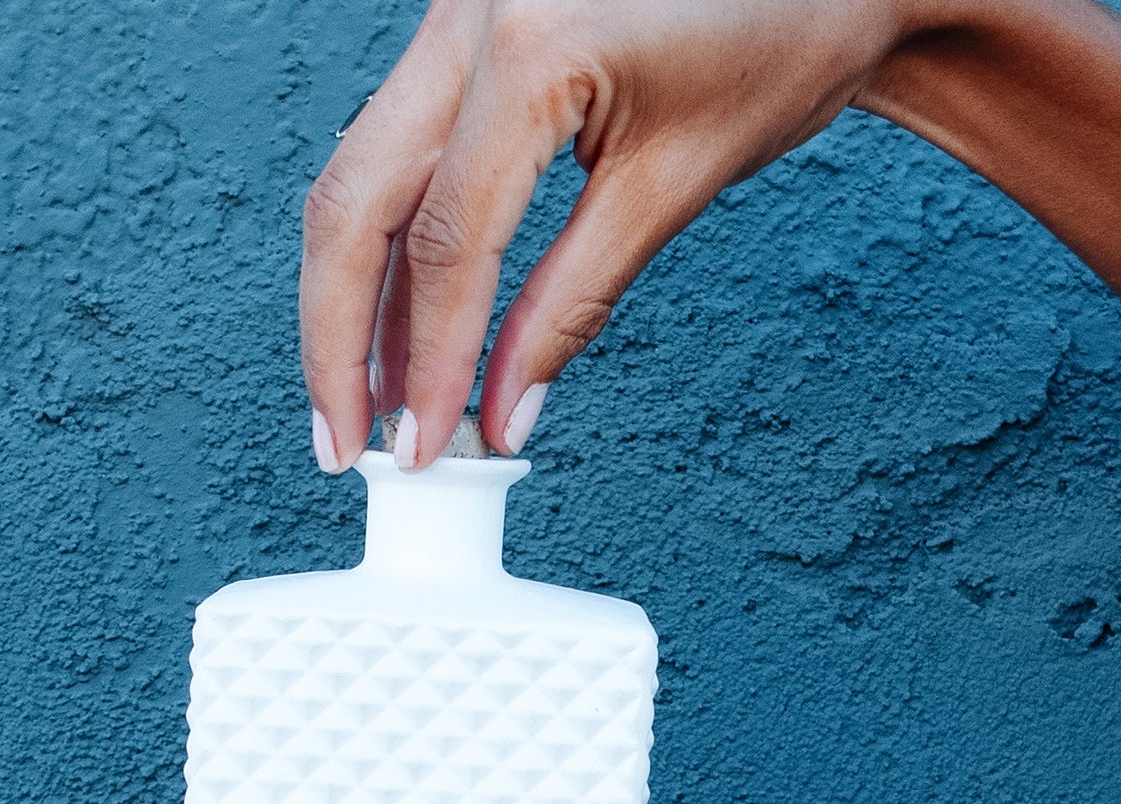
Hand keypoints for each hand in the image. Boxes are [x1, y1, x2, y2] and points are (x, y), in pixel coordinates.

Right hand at [301, 0, 907, 471]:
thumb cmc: (781, 31)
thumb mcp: (674, 183)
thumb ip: (572, 303)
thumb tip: (504, 407)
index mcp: (531, 42)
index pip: (447, 242)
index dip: (429, 363)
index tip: (427, 445)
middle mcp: (468, 15)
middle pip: (354, 206)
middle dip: (338, 341)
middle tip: (344, 442)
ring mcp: (453, 17)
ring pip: (358, 181)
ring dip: (357, 304)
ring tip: (373, 405)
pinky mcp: (461, 35)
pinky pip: (396, 156)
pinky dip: (395, 252)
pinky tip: (402, 328)